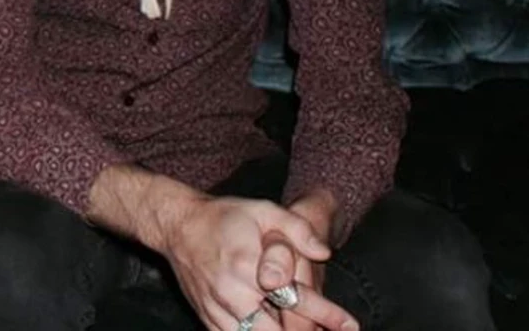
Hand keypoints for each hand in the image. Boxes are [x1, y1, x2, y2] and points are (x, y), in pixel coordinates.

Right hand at [163, 193, 354, 330]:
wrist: (177, 226)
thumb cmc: (224, 217)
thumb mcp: (262, 210)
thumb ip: (296, 229)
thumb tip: (324, 252)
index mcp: (247, 265)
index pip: (295, 298)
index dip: (326, 315)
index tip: (350, 325)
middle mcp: (231, 292)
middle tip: (328, 330)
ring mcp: (217, 309)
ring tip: (305, 329)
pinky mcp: (207, 317)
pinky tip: (270, 328)